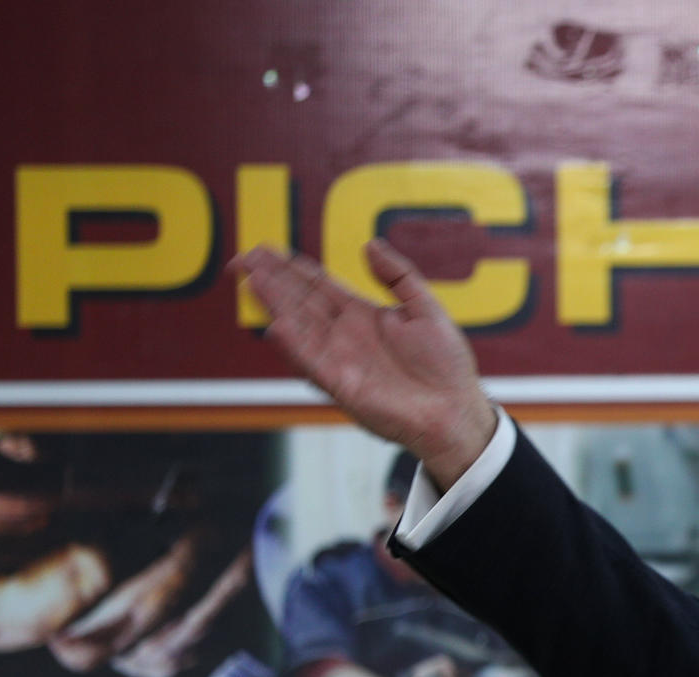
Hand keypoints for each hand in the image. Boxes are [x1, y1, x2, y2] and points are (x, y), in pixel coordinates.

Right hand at [229, 240, 494, 486]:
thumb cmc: (446, 366)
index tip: (265, 249)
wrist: (455, 411)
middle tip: (243, 257)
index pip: (317, 285)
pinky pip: (312, 361)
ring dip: (274, 304)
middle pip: (299, 300)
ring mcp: (339, 358)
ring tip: (252, 280)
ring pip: (298, 325)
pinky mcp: (342, 384)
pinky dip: (295, 344)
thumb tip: (369, 245)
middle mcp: (344, 334)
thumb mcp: (426, 308)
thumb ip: (398, 275)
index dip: (291, 267)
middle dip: (271, 279)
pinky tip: (276, 324)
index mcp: (362, 314)